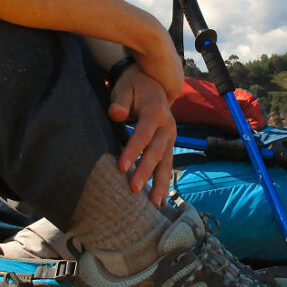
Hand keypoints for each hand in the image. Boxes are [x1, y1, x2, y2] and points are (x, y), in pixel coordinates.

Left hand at [108, 66, 177, 205]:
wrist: (154, 81)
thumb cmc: (134, 86)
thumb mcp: (125, 88)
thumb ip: (120, 102)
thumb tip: (116, 114)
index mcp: (156, 111)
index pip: (143, 134)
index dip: (132, 151)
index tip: (121, 167)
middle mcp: (167, 125)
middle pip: (156, 151)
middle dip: (145, 171)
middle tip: (134, 189)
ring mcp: (171, 136)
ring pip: (166, 162)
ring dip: (160, 183)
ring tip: (155, 204)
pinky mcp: (169, 144)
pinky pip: (167, 164)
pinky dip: (164, 181)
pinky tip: (160, 200)